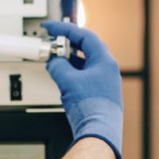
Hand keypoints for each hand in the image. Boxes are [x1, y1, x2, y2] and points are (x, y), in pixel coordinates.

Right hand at [42, 21, 122, 158]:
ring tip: (53, 60)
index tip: (51, 27)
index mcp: (104, 60)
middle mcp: (107, 69)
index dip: (64, 29)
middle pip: (85, 48)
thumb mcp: (67, 80)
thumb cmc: (91, 107)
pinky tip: (61, 77)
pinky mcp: (99, 93)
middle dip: (66, 44)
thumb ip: (58, 65)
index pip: (84, 36)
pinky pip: (84, 75)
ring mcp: (105, 81)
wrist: (98, 131)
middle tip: (52, 42)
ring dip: (67, 59)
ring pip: (84, 62)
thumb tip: (54, 61)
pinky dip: (71, 73)